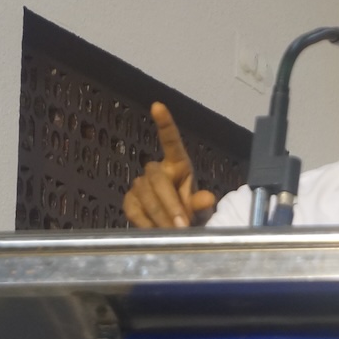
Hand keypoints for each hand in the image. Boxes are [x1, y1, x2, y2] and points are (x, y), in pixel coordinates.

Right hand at [123, 103, 216, 228]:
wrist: (176, 231)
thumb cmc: (192, 213)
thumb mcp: (202, 209)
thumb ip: (202, 203)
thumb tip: (208, 198)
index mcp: (178, 164)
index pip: (170, 141)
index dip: (165, 123)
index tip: (158, 105)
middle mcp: (157, 170)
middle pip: (157, 179)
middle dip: (170, 204)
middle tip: (182, 225)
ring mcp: (140, 185)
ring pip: (146, 196)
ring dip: (160, 216)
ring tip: (173, 232)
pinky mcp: (130, 201)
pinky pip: (134, 210)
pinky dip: (146, 223)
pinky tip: (156, 231)